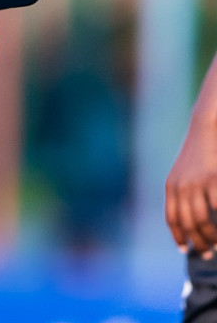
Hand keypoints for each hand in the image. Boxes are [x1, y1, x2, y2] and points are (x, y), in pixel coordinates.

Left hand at [167, 113, 216, 255]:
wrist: (205, 129)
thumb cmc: (198, 154)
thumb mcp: (184, 173)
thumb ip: (183, 192)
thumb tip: (189, 217)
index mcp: (171, 187)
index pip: (171, 218)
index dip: (177, 236)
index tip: (183, 250)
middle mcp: (180, 187)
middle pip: (187, 223)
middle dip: (197, 242)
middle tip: (206, 254)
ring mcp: (196, 184)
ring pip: (202, 220)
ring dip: (210, 237)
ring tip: (216, 247)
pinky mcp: (212, 180)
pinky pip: (216, 208)